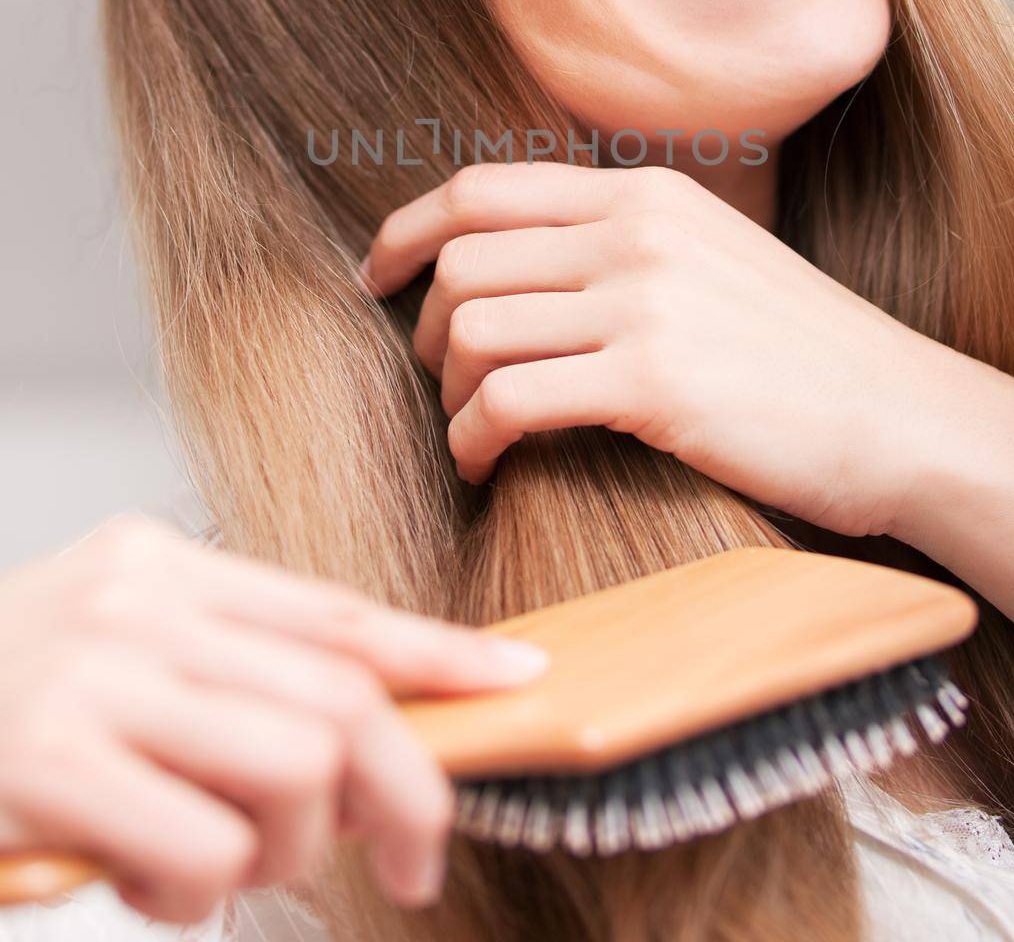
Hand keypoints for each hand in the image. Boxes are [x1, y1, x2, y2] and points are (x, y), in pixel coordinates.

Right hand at [0, 513, 548, 921]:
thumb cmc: (7, 707)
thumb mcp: (121, 658)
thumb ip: (229, 679)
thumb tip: (360, 751)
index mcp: (162, 567)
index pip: (335, 610)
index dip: (439, 651)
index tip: (518, 677)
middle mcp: (134, 602)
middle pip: (338, 692)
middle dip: (402, 788)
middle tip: (406, 856)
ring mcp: (89, 674)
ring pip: (292, 766)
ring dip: (289, 849)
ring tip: (228, 868)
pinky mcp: (47, 759)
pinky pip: (201, 842)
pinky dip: (201, 888)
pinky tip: (156, 883)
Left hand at [362, 161, 926, 537]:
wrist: (899, 413)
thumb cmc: (795, 349)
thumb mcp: (707, 253)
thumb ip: (616, 240)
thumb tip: (503, 264)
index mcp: (643, 191)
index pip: (479, 187)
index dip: (406, 232)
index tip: (376, 276)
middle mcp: (636, 230)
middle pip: (464, 262)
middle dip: (423, 326)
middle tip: (436, 374)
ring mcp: (644, 301)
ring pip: (474, 329)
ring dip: (448, 390)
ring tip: (468, 428)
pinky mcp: (653, 382)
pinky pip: (509, 400)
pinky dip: (472, 436)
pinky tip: (484, 462)